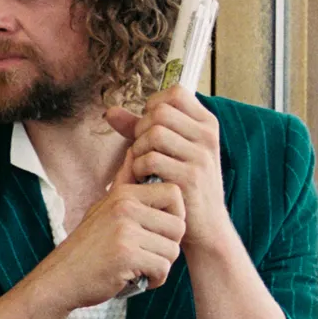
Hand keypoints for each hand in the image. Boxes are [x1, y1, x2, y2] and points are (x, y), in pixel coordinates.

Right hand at [29, 177, 185, 310]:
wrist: (60, 277)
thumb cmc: (87, 246)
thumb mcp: (104, 206)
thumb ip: (125, 180)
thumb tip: (135, 148)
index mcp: (123, 194)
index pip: (174, 194)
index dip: (173, 215)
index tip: (155, 229)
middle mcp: (124, 208)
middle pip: (179, 226)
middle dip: (167, 245)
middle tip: (145, 253)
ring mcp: (124, 230)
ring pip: (172, 250)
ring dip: (159, 264)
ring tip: (137, 265)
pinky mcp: (126, 255)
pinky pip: (162, 268)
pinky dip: (154, 279)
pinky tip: (135, 277)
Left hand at [105, 87, 232, 255]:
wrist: (204, 225)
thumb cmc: (180, 182)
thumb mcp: (166, 150)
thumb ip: (138, 128)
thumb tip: (110, 111)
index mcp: (206, 123)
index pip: (176, 93)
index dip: (154, 106)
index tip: (149, 126)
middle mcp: (208, 135)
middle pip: (160, 112)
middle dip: (141, 130)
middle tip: (143, 151)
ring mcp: (201, 156)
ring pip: (153, 134)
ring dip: (139, 151)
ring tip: (144, 166)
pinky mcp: (190, 177)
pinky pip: (150, 160)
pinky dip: (139, 169)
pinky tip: (145, 180)